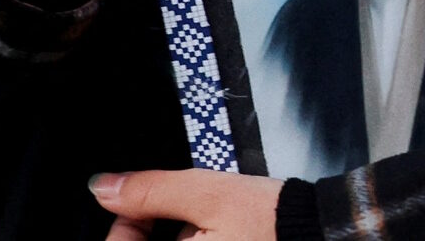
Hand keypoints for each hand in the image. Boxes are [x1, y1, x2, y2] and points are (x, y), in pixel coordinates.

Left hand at [89, 169, 283, 239]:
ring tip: (204, 227)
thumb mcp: (208, 194)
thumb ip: (150, 191)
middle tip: (176, 215)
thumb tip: (104, 188)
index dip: (122, 229)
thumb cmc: (272, 221)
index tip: (137, 207)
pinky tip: (218, 237)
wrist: (320, 235)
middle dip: (149, 236)